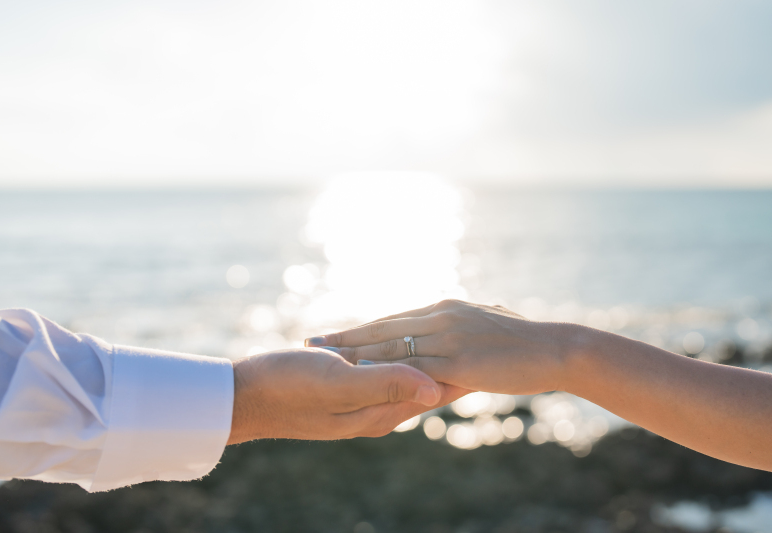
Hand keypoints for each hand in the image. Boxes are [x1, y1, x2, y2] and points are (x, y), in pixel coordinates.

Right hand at [228, 347, 469, 443]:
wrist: (244, 398)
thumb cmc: (286, 390)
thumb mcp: (338, 386)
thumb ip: (388, 384)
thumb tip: (438, 388)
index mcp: (382, 409)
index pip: (438, 388)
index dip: (467, 369)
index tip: (497, 354)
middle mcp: (377, 409)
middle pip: (430, 385)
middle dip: (458, 366)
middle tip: (489, 344)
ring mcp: (360, 401)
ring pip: (409, 378)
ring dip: (432, 360)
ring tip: (459, 345)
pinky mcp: (344, 388)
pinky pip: (385, 373)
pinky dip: (402, 358)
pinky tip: (406, 350)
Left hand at [304, 300, 573, 395]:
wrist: (555, 348)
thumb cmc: (525, 340)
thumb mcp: (491, 321)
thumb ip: (473, 318)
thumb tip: (476, 310)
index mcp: (443, 309)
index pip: (391, 319)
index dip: (359, 328)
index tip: (332, 333)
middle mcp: (439, 317)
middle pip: (381, 328)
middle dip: (344, 336)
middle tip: (311, 341)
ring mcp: (447, 336)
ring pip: (391, 345)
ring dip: (355, 354)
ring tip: (324, 360)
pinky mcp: (458, 359)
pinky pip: (414, 366)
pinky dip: (386, 371)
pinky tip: (364, 377)